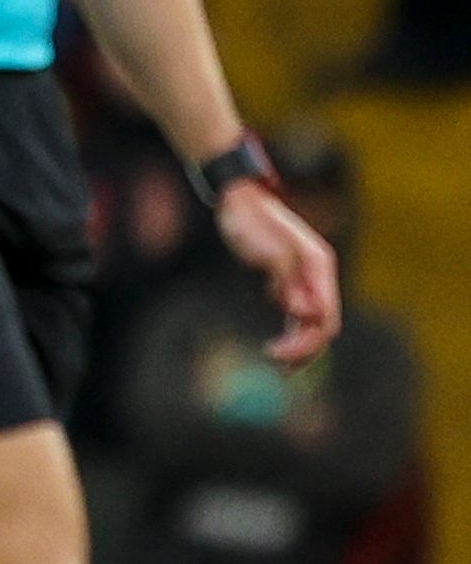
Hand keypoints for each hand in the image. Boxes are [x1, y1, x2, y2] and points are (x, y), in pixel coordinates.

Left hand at [214, 180, 344, 366]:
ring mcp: (304, 278)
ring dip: (299, 343)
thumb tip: (305, 313)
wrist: (239, 202)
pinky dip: (291, 330)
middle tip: (276, 361)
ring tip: (278, 361)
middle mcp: (317, 275)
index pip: (325, 318)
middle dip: (304, 348)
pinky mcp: (288, 280)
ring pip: (311, 320)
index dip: (307, 342)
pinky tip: (278, 344)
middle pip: (322, 323)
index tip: (278, 354)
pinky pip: (297, 313)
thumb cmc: (251, 222)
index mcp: (318, 268)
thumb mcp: (268, 251)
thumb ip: (288, 280)